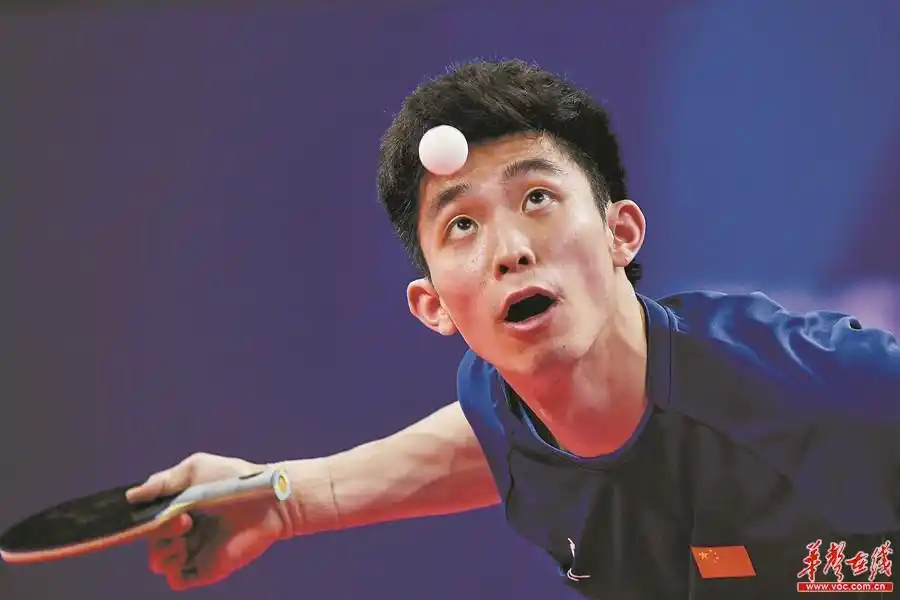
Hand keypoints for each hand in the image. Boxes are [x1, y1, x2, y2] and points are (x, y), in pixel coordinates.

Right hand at [126, 452, 290, 590]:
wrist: (268, 499)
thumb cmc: (234, 478)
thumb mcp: (195, 469)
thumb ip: (162, 481)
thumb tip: (130, 497)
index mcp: (176, 509)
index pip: (144, 522)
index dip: (139, 521)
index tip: (147, 514)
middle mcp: (182, 532)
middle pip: (149, 544)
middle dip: (156, 533)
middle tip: (183, 519)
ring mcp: (194, 551)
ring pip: (159, 563)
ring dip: (162, 551)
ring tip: (184, 533)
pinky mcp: (206, 568)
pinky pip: (177, 580)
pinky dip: (174, 569)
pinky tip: (186, 550)